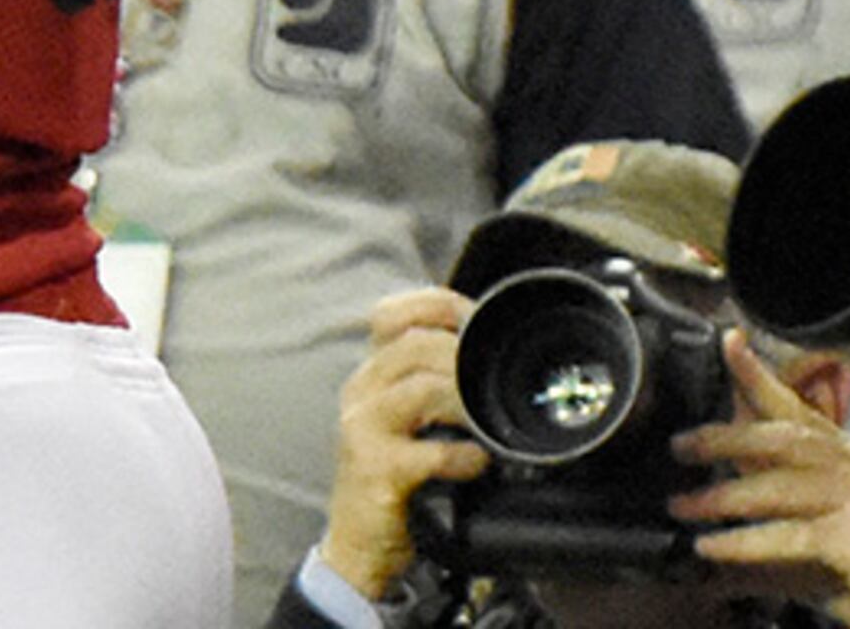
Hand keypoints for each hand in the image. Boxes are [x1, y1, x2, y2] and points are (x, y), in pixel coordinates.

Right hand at [319, 287, 488, 602]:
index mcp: (370, 375)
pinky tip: (476, 464)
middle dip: (464, 357)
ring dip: (467, 401)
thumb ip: (432, 386)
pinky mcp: (377, 468)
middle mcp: (360, 392)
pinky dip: (465, 456)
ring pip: (423, 388)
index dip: (435, 306)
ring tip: (486, 423)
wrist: (357, 543)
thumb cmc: (391, 479)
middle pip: (415, 345)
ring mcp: (364, 428)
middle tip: (492, 382)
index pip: (390, 314)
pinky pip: (432, 450)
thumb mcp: (404, 422)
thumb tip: (487, 359)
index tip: (472, 319)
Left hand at [674, 333, 849, 628]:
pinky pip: (790, 533)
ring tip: (683, 504)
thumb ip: (785, 503)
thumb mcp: (830, 525)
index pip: (802, 407)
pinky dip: (745, 542)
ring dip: (723, 496)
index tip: (728, 342)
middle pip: (783, 436)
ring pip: (780, 483)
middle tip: (682, 444)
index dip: (760, 375)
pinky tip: (715, 548)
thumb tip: (723, 489)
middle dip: (725, 437)